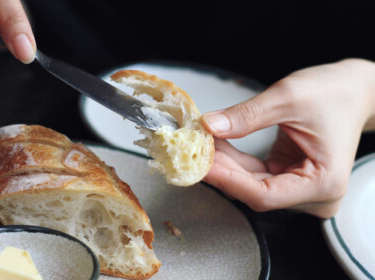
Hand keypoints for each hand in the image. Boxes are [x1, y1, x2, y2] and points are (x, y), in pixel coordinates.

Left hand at [201, 58, 374, 217]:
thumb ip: (247, 116)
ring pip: (252, 185)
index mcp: (324, 183)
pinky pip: (256, 175)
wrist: (354, 90)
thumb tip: (209, 126)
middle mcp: (315, 195)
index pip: (264, 195)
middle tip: (193, 150)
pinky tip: (217, 145)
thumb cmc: (333, 92)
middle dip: (222, 170)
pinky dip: (236, 161)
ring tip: (202, 144)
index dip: (227, 181)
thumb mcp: (288, 97)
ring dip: (226, 165)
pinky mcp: (291, 178)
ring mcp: (302, 189)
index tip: (200, 164)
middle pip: (255, 192)